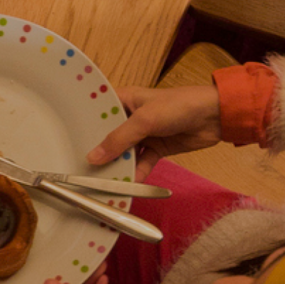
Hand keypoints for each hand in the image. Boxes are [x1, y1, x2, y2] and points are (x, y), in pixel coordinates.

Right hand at [86, 84, 220, 180]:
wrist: (215, 116)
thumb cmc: (178, 106)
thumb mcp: (144, 120)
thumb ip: (119, 139)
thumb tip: (93, 158)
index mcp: (123, 100)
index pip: (97, 113)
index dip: (84, 127)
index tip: (69, 143)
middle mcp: (130, 116)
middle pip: (109, 136)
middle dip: (99, 151)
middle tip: (82, 167)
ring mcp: (144, 133)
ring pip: (125, 151)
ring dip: (118, 164)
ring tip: (103, 180)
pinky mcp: (157, 147)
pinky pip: (142, 162)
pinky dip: (137, 172)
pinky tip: (130, 183)